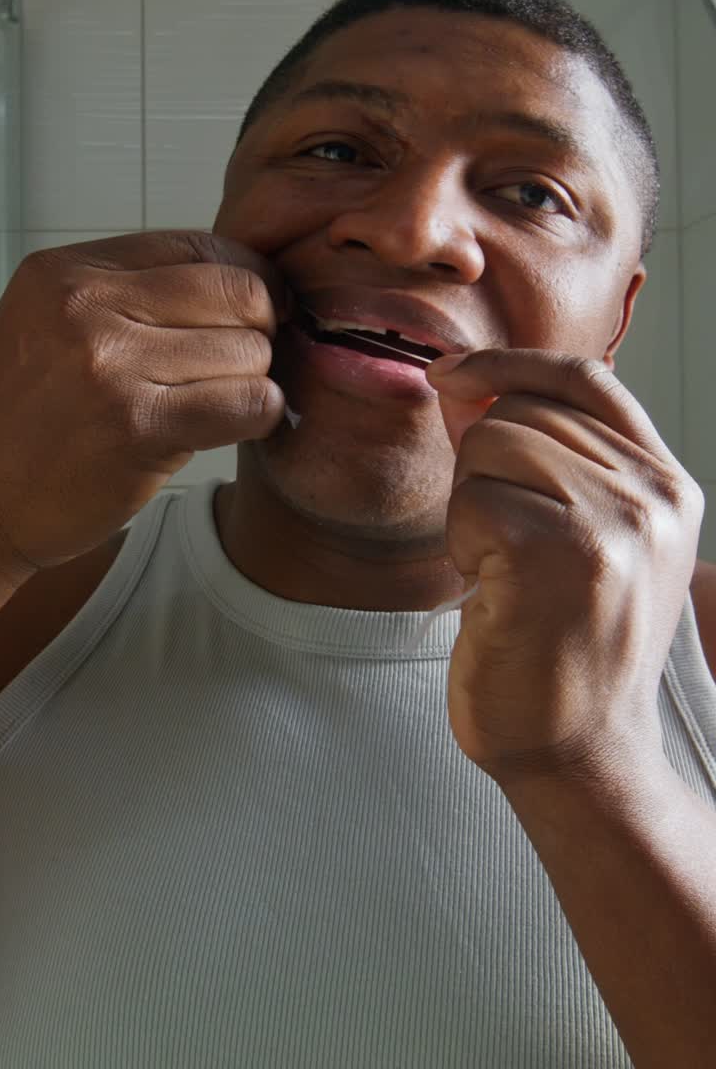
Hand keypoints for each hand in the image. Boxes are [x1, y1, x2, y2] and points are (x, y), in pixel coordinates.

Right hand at [0, 231, 292, 577]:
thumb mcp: (60, 326)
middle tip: (242, 364)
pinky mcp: (138, 427)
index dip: (249, 279)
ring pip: (251, 350)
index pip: (201, 245)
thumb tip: (249, 283)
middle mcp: (86, 308)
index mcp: (70, 272)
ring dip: (252, 381)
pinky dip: (259, 415)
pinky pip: (249, 403)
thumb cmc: (33, 419)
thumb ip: (139, 295)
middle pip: (238, 292)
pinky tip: (231, 426)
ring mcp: (110, 366)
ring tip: (215, 403)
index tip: (260, 311)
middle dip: (259, 330)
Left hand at [426, 349, 704, 790]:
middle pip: (521, 412)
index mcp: (668, 487)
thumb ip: (534, 455)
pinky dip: (462, 542)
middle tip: (503, 546)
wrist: (580, 754)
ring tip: (504, 571)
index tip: (451, 374)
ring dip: (472, 507)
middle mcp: (654, 497)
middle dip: (483, 470)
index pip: (588, 379)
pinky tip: (493, 591)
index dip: (511, 365)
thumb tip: (464, 387)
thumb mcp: (578, 538)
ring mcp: (614, 524)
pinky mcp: (560, 554)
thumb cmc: (565, 649)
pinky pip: (471, 498)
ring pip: (490, 445)